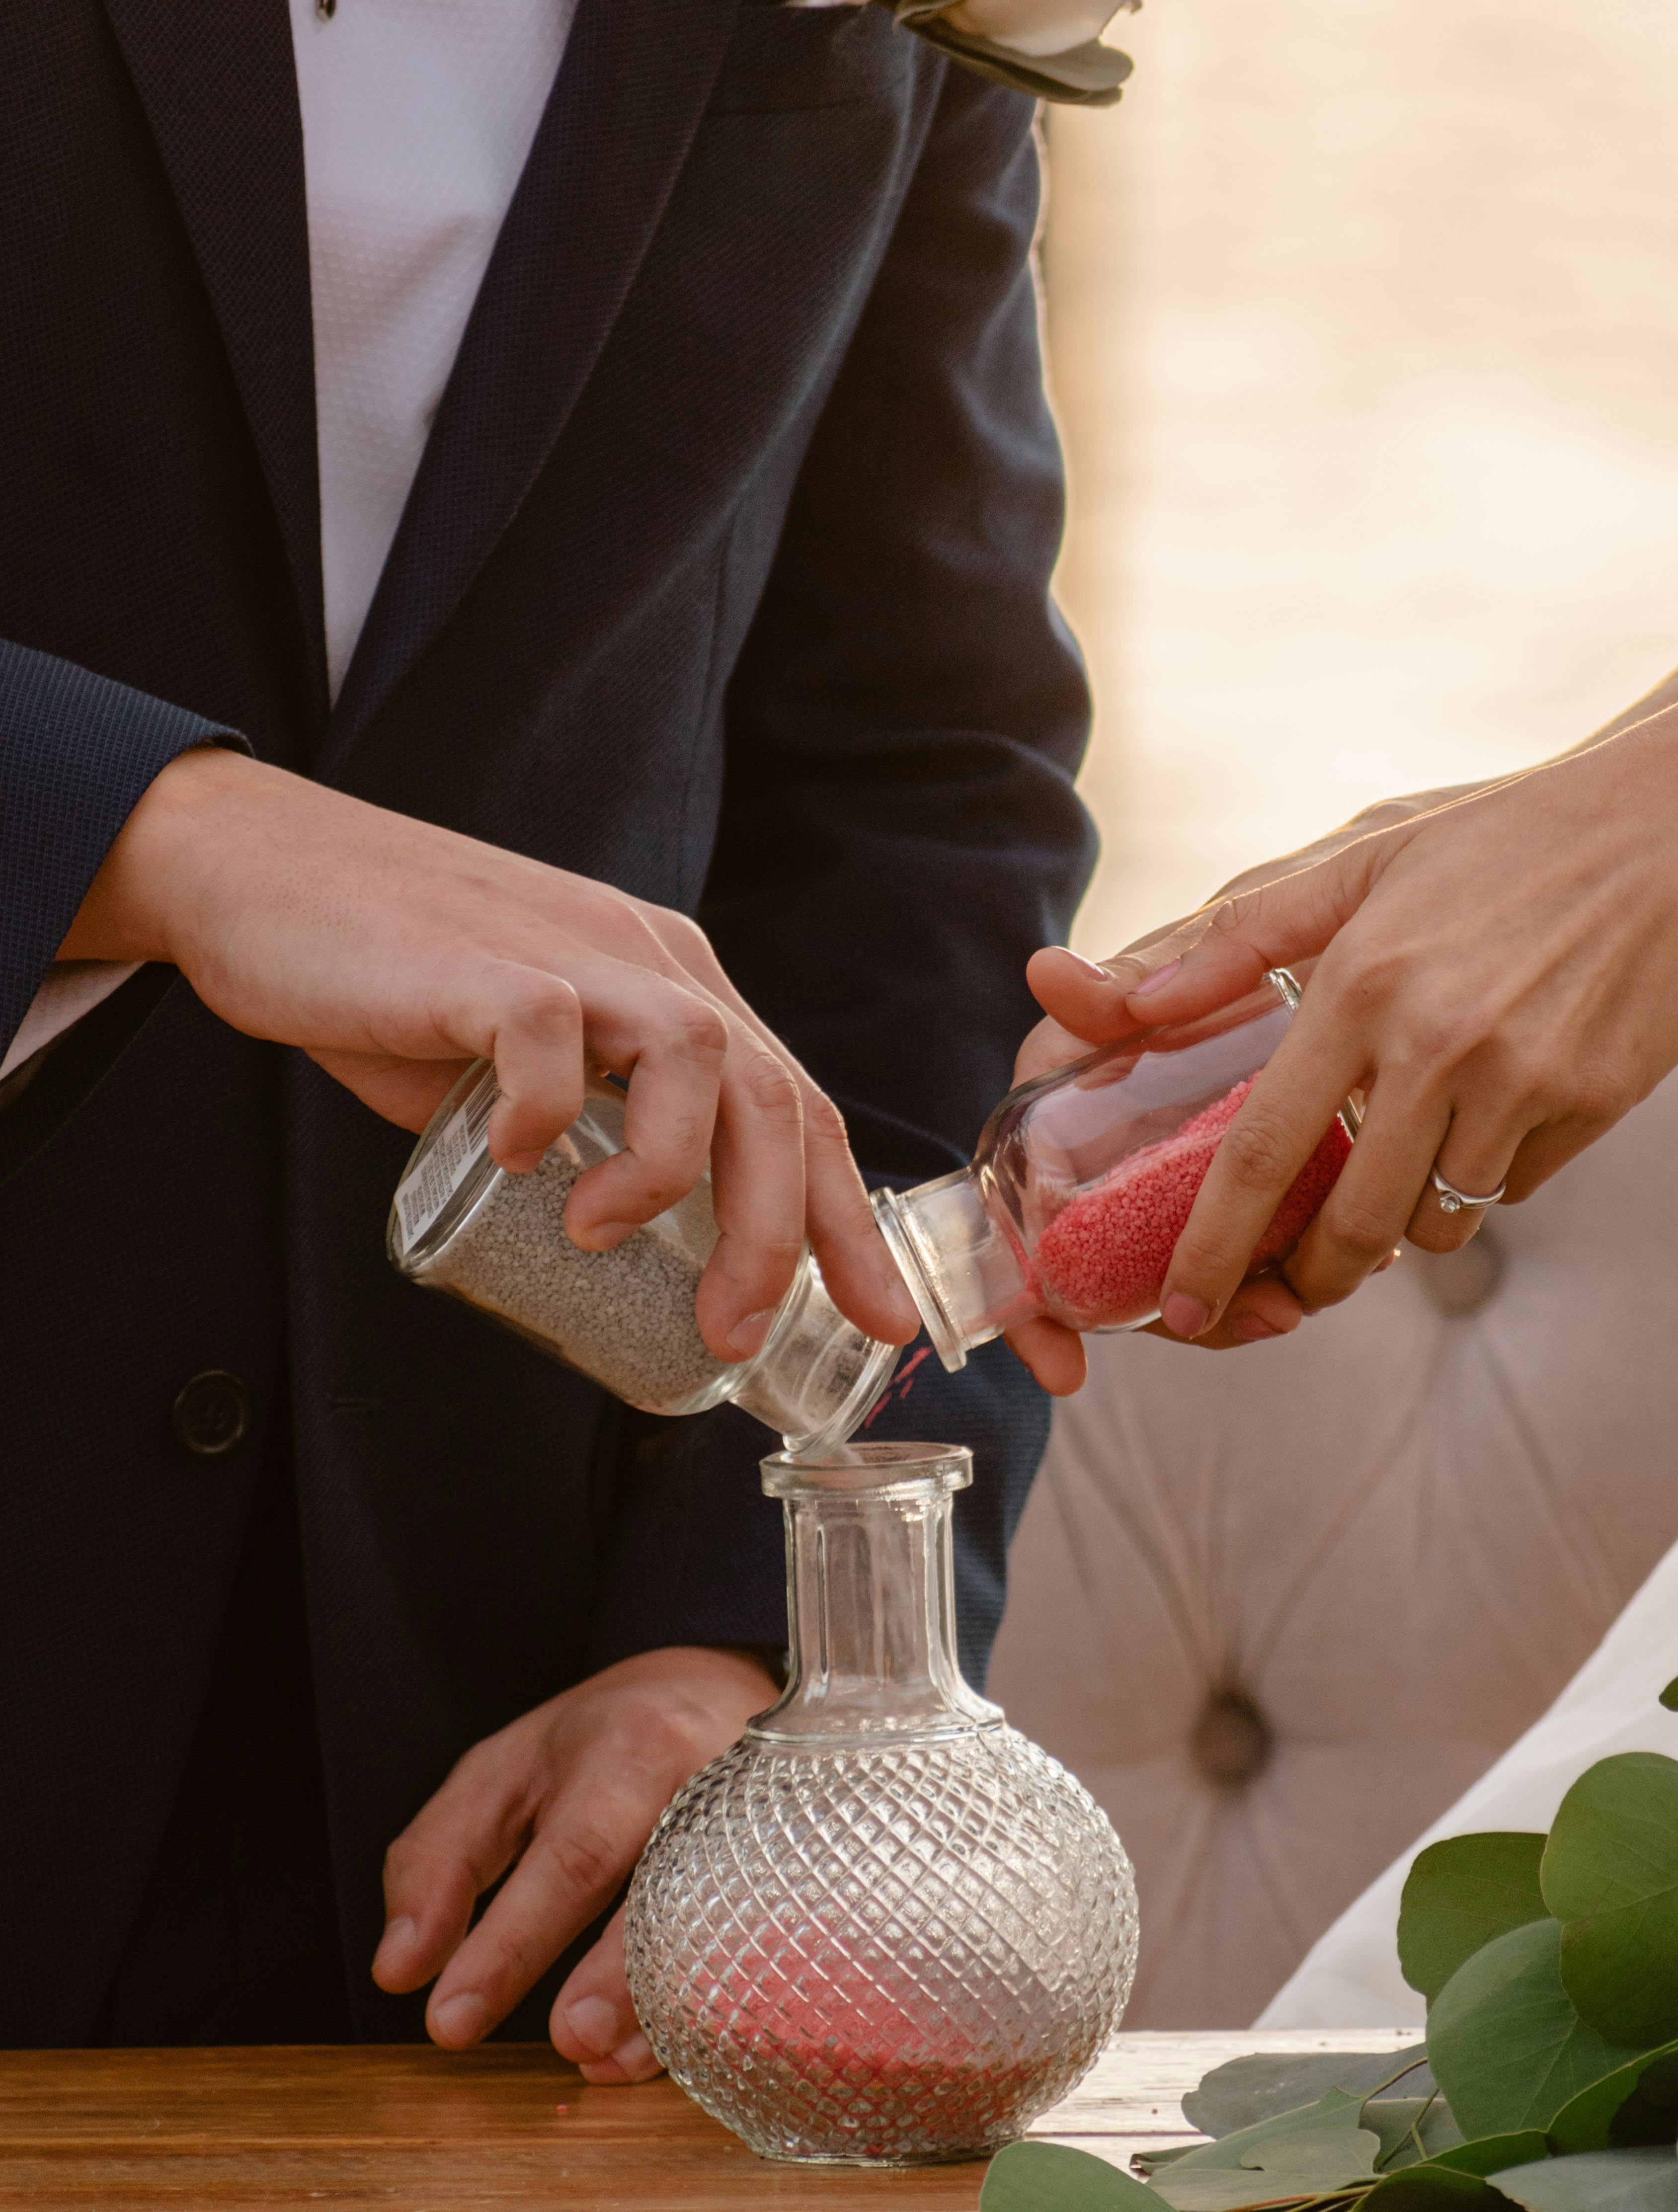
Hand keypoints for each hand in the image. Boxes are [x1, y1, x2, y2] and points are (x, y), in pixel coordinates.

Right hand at [62, 747, 917, 1358]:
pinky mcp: (491, 961)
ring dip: (671, 1178)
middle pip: (772, 1099)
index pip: (799, 1107)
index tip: (882, 1319)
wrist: (261, 874)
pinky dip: (545, 1114)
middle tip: (737, 1338)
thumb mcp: (534, 1056)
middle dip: (780, 1235)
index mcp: (675, 985)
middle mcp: (651, 960)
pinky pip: (552, 1038)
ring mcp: (577, 951)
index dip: (848, 1220)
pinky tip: (509, 1158)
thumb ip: (591, 1122)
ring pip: (697, 1061)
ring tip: (604, 1240)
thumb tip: (630, 1247)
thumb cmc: (395, 977)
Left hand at [371, 1644, 776, 2082]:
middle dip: (614, 1980)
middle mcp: (710, 1780)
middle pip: (664, 1890)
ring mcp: (769, 1824)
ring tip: (602, 2061)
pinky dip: (708, 2010)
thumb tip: (401, 1968)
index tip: (451, 2020)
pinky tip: (653, 2050)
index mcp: (626, 1748)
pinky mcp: (802, 1864)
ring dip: (663, 2011)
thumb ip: (438, 1860)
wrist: (717, 1687)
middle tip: (565, 2044)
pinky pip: (766, 1946)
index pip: (569, 1856)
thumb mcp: (498, 1776)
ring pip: (726, 1928)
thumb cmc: (596, 1744)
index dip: (511, 1945)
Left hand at [1095, 699, 1677, 1333]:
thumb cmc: (1509, 843)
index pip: (1263, 1152)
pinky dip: (1483, 1182)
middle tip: (1288, 1290)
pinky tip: (1491, 1120)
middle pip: (1350, 1222)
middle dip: (1308, 1278)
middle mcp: (1436, 1044)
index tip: (1179, 1305)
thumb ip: (1240, 940)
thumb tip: (1123, 1000)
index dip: (1214, 1248)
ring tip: (1394, 1181)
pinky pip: (1511, 1189)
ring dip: (1400, 1229)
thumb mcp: (1365, 865)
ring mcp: (1522, 1082)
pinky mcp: (1592, 1105)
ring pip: (1434, 1223)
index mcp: (1362, 985)